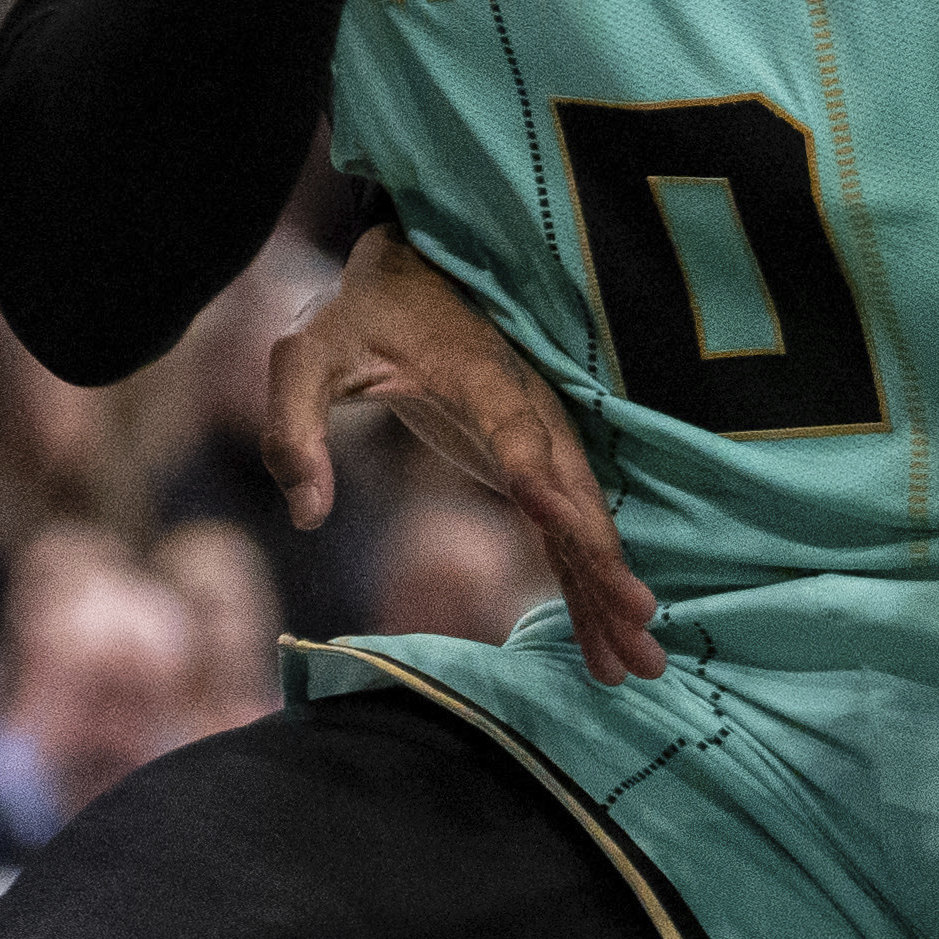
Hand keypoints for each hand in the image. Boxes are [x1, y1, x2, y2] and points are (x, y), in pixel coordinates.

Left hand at [266, 227, 663, 683]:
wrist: (415, 275)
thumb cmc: (358, 319)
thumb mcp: (307, 356)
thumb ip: (296, 425)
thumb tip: (306, 516)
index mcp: (476, 376)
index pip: (512, 428)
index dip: (534, 471)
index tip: (551, 518)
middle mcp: (527, 411)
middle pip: (571, 491)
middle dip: (602, 558)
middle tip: (636, 618)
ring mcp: (540, 442)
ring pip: (584, 521)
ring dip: (612, 589)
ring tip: (642, 663)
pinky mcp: (535, 468)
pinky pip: (570, 532)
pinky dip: (592, 585)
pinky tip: (609, 644)